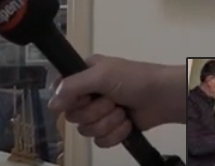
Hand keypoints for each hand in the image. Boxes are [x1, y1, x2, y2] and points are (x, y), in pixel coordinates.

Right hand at [47, 55, 181, 147]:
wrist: (164, 97)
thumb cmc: (134, 79)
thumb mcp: (102, 75)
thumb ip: (73, 87)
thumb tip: (51, 105)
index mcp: (84, 74)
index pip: (59, 91)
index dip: (68, 99)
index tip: (83, 97)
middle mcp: (89, 93)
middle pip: (72, 115)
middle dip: (94, 112)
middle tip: (111, 101)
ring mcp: (100, 112)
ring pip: (86, 130)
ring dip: (107, 122)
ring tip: (122, 111)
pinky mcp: (111, 129)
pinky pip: (100, 142)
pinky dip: (115, 134)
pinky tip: (127, 123)